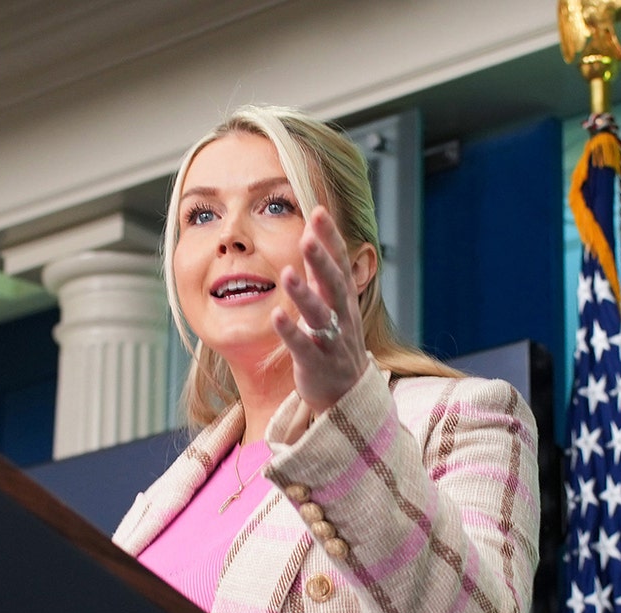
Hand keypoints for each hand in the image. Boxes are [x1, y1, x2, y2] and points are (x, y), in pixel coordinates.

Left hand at [272, 205, 369, 412]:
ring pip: (320, 315)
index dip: (330, 238)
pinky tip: (274, 316)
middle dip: (321, 260)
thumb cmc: (334, 343)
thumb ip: (322, 276)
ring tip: (287, 274)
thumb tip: (313, 237)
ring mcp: (331, 341)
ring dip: (304, 294)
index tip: (318, 210)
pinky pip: (303, 346)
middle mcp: (341, 317)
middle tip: (308, 235)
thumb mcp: (333, 306)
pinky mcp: (316, 363)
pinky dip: (290, 332)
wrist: (346, 394)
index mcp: (343, 300)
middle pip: (334, 284)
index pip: (339, 263)